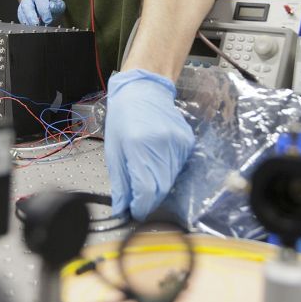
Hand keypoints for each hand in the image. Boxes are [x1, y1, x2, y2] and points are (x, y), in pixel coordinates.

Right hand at [17, 0, 65, 25]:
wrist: (45, 5)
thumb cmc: (52, 3)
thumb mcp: (58, 3)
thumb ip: (56, 5)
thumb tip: (51, 8)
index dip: (43, 8)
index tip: (48, 19)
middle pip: (27, 5)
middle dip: (32, 16)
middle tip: (37, 24)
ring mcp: (23, 3)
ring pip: (22, 13)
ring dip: (29, 22)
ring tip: (37, 28)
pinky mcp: (20, 12)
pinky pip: (21, 19)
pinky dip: (27, 24)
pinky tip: (33, 28)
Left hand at [104, 69, 194, 219]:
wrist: (144, 90)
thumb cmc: (124, 117)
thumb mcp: (114, 151)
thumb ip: (120, 183)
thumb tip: (121, 210)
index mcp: (139, 147)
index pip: (147, 191)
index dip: (141, 207)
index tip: (134, 211)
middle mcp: (161, 145)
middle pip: (161, 189)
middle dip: (149, 200)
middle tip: (138, 200)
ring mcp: (177, 144)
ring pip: (171, 181)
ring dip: (158, 186)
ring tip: (145, 174)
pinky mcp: (187, 143)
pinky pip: (178, 168)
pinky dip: (167, 173)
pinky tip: (157, 161)